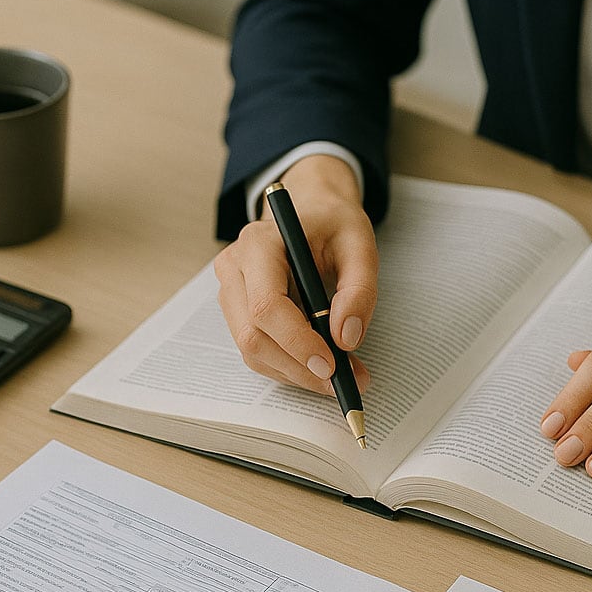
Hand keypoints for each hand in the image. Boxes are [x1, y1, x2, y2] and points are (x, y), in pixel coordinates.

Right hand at [214, 154, 377, 393]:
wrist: (311, 209)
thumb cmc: (333, 223)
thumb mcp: (360, 244)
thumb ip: (359, 290)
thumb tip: (346, 339)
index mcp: (259, 244)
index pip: (266, 306)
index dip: (297, 342)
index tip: (331, 365)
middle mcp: (235, 268)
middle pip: (253, 336)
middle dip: (299, 368)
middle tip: (344, 382)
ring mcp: (231, 292)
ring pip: (252, 351)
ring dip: (296, 373)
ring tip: (342, 376)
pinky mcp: (239, 311)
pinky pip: (258, 351)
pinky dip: (290, 367)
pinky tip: (321, 366)